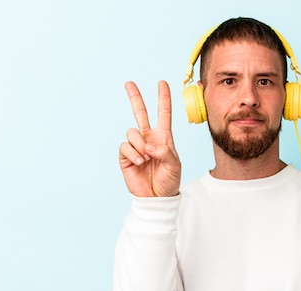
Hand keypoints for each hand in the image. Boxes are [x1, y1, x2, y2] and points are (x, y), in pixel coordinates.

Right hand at [119, 81, 180, 196]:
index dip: (163, 98)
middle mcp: (148, 138)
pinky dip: (133, 153)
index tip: (162, 83)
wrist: (156, 197)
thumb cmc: (169, 181)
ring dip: (140, 144)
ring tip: (146, 158)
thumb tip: (149, 145)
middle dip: (135, 97)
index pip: (163, 114)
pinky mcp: (125, 156)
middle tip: (129, 83)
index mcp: (163, 137)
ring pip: (132, 132)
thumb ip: (165, 152)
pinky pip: (125, 146)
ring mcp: (136, 146)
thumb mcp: (174, 166)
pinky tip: (139, 162)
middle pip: (140, 113)